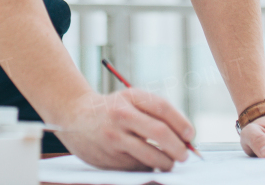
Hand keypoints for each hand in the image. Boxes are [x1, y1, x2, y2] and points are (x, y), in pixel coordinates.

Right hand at [55, 89, 195, 170]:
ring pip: (150, 155)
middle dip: (178, 147)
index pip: (162, 108)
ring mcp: (114, 138)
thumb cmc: (112, 108)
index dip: (181, 123)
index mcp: (130, 97)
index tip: (190, 135)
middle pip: (159, 132)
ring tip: (169, 162)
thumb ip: (156, 113)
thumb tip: (185, 137)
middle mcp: (121, 116)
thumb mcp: (130, 100)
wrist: (74, 115)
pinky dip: (147, 167)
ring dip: (166, 162)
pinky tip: (146, 162)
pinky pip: (137, 166)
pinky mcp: (109, 158)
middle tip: (185, 155)